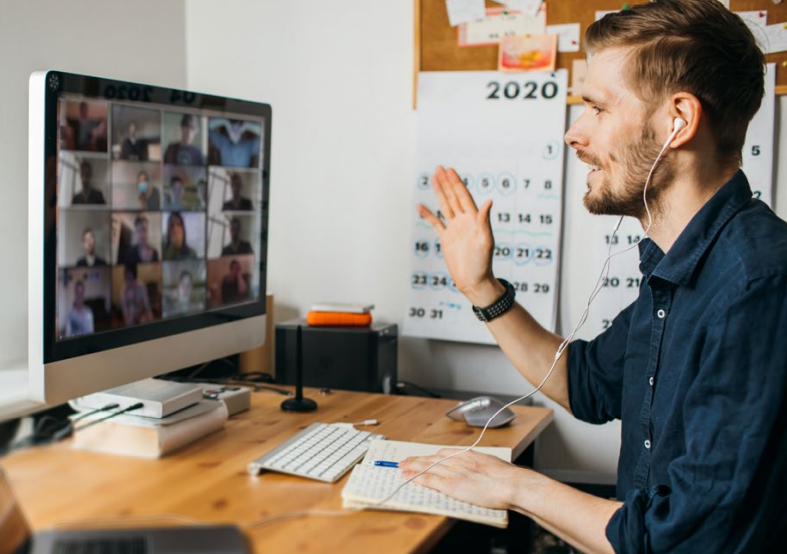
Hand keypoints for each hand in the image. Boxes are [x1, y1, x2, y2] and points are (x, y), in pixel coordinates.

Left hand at [399, 448, 523, 509]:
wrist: (510, 483)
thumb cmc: (506, 476)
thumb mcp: (491, 463)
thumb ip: (480, 464)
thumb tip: (479, 467)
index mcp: (468, 454)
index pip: (443, 453)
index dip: (430, 456)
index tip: (423, 457)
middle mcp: (458, 460)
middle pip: (432, 458)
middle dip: (417, 460)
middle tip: (405, 461)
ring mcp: (453, 471)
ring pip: (427, 467)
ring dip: (413, 467)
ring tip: (402, 467)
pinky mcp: (451, 485)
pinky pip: (430, 480)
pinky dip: (417, 478)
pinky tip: (409, 477)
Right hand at [417, 166, 501, 305]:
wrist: (473, 281)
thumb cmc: (483, 263)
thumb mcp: (485, 241)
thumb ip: (485, 221)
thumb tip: (488, 201)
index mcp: (474, 220)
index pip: (464, 197)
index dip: (457, 183)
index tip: (450, 171)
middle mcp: (464, 221)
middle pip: (453, 197)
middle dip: (447, 183)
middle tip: (439, 168)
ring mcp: (455, 229)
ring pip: (445, 206)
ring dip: (439, 192)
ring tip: (433, 178)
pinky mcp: (447, 239)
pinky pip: (435, 223)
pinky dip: (428, 214)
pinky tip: (420, 206)